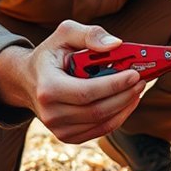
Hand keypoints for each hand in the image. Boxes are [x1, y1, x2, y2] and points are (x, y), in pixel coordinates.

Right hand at [0, 21, 144, 143]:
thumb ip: (90, 34)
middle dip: (125, 95)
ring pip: (102, 123)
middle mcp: (51, 113)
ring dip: (125, 106)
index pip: (86, 92)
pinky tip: (127, 102)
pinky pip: (100, 130)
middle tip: (141, 80)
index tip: (134, 74)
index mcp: (47, 88)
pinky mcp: (68, 136)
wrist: (28, 80)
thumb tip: (116, 44)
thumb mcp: (65, 34)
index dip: (113, 85)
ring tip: (137, 89)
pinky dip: (118, 117)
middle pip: (98, 110)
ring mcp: (58, 128)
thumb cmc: (51, 55)